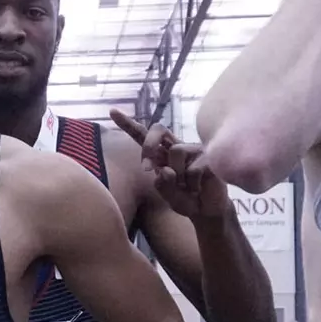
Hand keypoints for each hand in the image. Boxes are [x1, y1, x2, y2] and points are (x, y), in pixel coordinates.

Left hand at [109, 110, 229, 220]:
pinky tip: (198, 189)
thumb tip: (165, 170)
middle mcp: (176, 147)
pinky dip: (192, 185)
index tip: (112, 111)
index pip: (143, 136)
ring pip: (175, 152)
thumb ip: (162, 183)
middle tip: (147, 168)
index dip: (128, 124)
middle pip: (158, 129)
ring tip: (187, 187)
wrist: (206, 210)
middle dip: (149, 145)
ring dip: (178, 176)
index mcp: (160, 154)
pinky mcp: (208, 157)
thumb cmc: (184, 199)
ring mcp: (193, 150)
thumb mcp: (166, 194)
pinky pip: (192, 169)